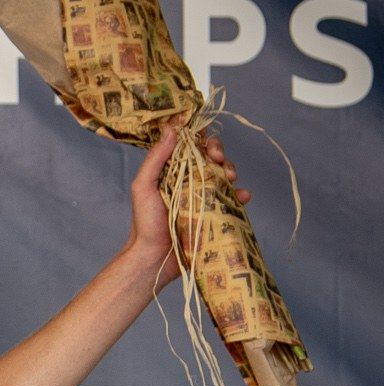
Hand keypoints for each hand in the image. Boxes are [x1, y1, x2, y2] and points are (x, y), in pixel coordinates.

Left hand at [125, 123, 244, 288]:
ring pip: (224, 174)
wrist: (155, 257)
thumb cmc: (145, 223)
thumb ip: (155, 158)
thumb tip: (171, 128)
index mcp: (172, 171)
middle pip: (211, 157)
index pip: (191, 146)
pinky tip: (242, 196)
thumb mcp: (143, 187)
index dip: (202, 139)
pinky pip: (233, 199)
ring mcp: (204, 196)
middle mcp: (189, 181)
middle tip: (217, 159)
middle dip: (218, 153)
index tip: (205, 141)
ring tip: (230, 177)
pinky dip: (240, 194)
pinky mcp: (215, 212)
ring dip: (231, 170)